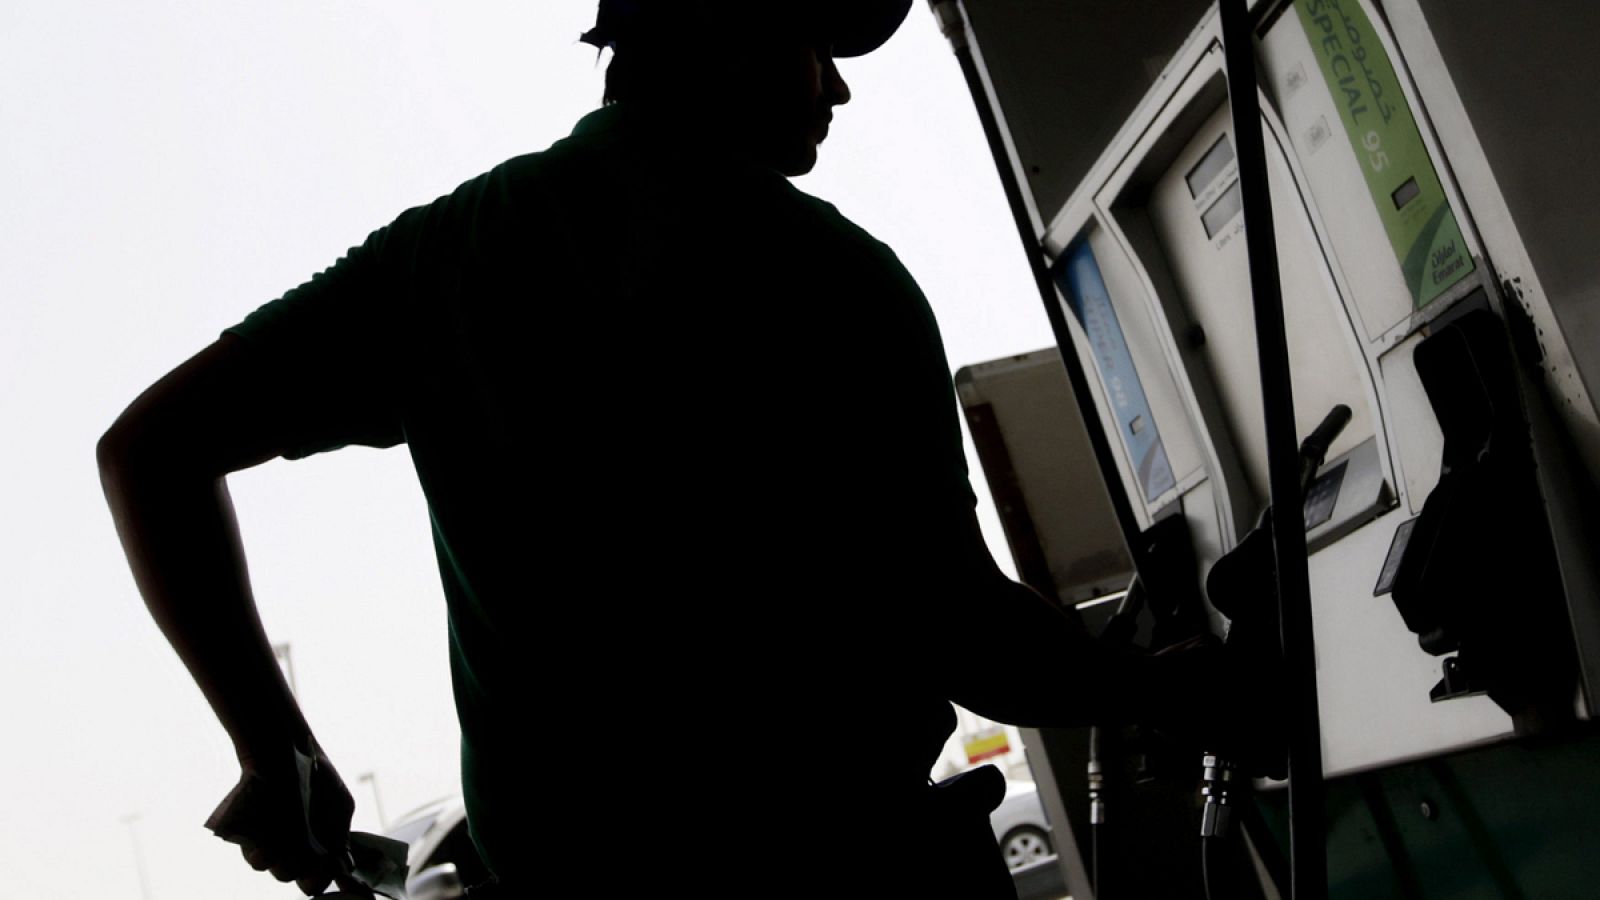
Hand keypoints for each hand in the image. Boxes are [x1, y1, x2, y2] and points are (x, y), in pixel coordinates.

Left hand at [206, 737, 367, 895]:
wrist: (286, 752)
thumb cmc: (317, 775)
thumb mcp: (341, 805)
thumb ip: (342, 835)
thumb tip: (345, 867)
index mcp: (322, 845)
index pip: (325, 875)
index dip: (327, 876)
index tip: (329, 867)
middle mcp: (299, 850)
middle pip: (303, 880)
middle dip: (309, 875)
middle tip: (311, 858)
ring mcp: (276, 846)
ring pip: (281, 873)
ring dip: (287, 866)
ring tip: (289, 849)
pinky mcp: (252, 840)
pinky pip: (257, 860)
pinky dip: (264, 857)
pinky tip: (268, 846)